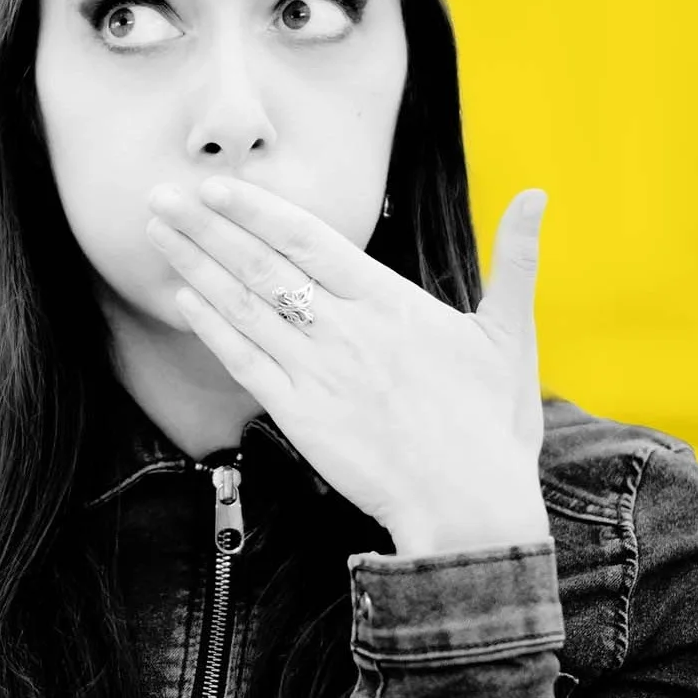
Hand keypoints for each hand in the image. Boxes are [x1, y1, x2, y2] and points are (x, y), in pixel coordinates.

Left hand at [144, 179, 550, 558]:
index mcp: (392, 304)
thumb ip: (516, 259)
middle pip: (263, 266)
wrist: (470, 510)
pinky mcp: (300, 418)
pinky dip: (212, 328)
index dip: (258, 211)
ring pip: (244, 308)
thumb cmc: (492, 425)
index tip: (218, 187)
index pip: (310, 241)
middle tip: (159, 195)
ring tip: (157, 233)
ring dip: (196, 267)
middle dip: (207, 227)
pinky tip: (183, 300)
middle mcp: (347, 331)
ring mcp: (319, 375)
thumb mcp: (511, 334)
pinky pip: (245, 363)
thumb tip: (540, 193)